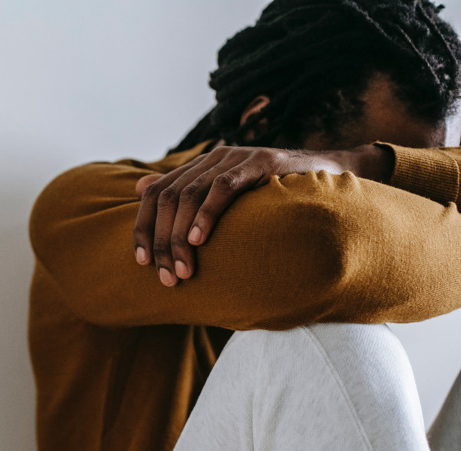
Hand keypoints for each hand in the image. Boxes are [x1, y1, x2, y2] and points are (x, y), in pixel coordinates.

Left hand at [133, 144, 392, 286]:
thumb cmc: (273, 197)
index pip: (154, 194)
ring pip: (189, 195)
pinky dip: (207, 215)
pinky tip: (200, 241)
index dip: (143, 227)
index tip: (141, 262)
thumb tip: (139, 189)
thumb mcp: (225, 200)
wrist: (326, 175)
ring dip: (181, 236)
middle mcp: (211, 159)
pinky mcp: (259, 162)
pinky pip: (223, 187)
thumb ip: (186, 195)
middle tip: (166, 277)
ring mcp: (234, 157)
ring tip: (183, 269)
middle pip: (168, 198)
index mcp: (198, 167)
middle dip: (162, 242)